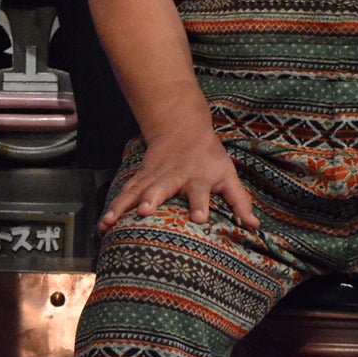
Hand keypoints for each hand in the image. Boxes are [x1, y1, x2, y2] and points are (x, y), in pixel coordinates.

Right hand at [98, 131, 258, 231]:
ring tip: (110, 223)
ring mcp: (153, 177)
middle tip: (145, 211)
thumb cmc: (209, 158)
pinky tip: (103, 224)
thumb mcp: (228, 174)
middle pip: (162, 187)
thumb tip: (254, 227)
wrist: (182, 129)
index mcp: (198, 177)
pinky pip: (125, 193)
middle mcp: (174, 176)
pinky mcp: (140, 178)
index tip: (199, 219)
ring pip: (136, 191)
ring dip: (123, 206)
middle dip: (152, 198)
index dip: (200, 204)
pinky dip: (113, 207)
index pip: (200, 192)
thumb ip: (239, 201)